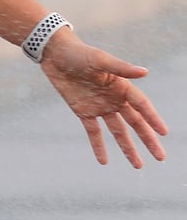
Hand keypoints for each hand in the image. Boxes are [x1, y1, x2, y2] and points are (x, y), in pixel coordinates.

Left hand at [40, 33, 168, 167]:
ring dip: (128, 148)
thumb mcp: (100, 60)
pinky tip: (103, 161)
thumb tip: (145, 72)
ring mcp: (100, 107)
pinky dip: (98, 146)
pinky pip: (93, 132)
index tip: (164, 133)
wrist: (55, 54)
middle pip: (135, 123)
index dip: (153, 119)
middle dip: (147, 140)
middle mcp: (114, 99)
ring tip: (138, 165)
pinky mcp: (83, 111)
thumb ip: (121, 68)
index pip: (142, 106)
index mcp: (122, 86)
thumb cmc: (80, 53)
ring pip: (118, 131)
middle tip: (160, 157)